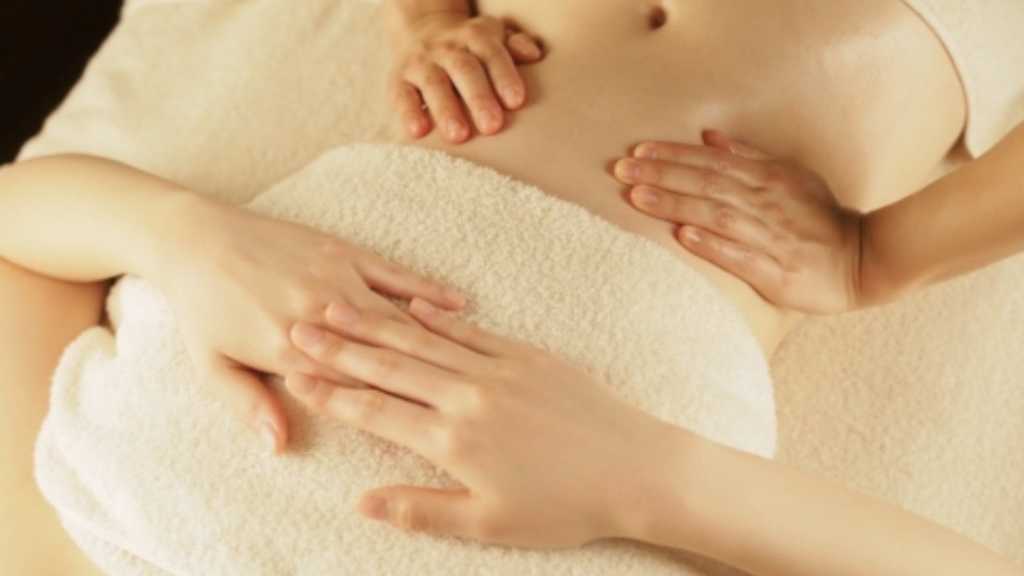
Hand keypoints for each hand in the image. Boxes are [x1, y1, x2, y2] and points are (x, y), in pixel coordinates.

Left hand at [156, 198, 467, 452]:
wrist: (195, 238)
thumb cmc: (203, 310)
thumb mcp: (212, 366)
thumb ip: (250, 406)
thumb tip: (280, 446)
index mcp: (289, 349)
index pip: (350, 389)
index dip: (390, 412)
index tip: (425, 429)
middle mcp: (320, 314)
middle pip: (382, 356)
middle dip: (423, 381)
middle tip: (466, 402)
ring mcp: (336, 279)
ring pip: (395, 318)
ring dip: (433, 343)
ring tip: (475, 366)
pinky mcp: (344, 252)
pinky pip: (396, 274)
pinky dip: (428, 289)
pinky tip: (460, 303)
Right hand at [285, 297, 667, 547]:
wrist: (635, 469)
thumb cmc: (563, 507)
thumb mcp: (487, 524)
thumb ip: (421, 509)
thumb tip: (362, 502)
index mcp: (453, 440)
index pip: (376, 411)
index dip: (332, 393)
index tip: (296, 376)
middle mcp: (467, 396)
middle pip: (390, 365)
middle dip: (339, 347)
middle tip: (297, 327)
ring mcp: (498, 369)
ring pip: (423, 341)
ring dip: (376, 324)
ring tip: (336, 306)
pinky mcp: (527, 355)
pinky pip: (471, 330)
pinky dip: (436, 317)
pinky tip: (410, 303)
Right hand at [388, 11, 543, 142]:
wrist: (421, 30)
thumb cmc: (471, 47)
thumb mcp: (494, 37)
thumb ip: (515, 45)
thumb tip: (534, 54)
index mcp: (475, 36)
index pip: (491, 53)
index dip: (504, 75)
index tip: (516, 102)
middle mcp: (446, 47)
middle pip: (464, 69)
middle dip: (478, 98)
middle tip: (492, 126)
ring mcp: (420, 63)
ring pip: (433, 83)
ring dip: (446, 110)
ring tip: (459, 136)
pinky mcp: (398, 80)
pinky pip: (402, 95)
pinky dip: (408, 113)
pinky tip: (418, 133)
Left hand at [613, 130, 864, 313]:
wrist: (863, 259)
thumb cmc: (819, 218)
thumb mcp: (790, 175)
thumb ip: (748, 156)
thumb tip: (708, 136)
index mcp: (767, 178)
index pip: (710, 162)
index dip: (672, 155)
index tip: (636, 151)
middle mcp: (765, 203)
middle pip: (706, 184)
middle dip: (662, 174)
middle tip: (621, 170)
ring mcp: (770, 236)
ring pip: (716, 215)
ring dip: (676, 204)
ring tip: (638, 198)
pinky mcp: (775, 270)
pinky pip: (739, 255)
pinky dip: (711, 245)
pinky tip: (683, 237)